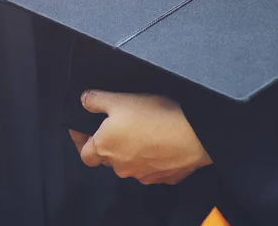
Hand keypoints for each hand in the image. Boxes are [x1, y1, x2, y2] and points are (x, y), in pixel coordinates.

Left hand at [69, 90, 211, 184]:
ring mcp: (142, 175)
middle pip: (108, 158)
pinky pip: (151, 167)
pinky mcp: (162, 177)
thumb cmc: (155, 116)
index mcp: (105, 148)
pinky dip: (152, 157)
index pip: (84, 154)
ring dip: (132, 151)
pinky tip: (160, 141)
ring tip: (144, 130)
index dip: (83, 141)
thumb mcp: (120, 99)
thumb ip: (96, 100)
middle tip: (120, 124)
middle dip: (110, 144)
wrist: (194, 134)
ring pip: (130, 164)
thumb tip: (84, 101)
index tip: (85, 130)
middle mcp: (120, 166)